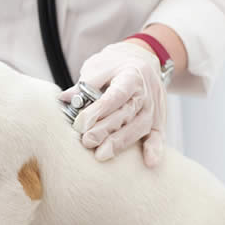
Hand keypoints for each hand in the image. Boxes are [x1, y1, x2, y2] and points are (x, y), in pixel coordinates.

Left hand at [60, 41, 166, 167]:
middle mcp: (146, 92)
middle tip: (87, 141)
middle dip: (105, 130)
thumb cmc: (114, 66)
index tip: (82, 122)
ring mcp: (153, 108)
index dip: (100, 109)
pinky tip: (150, 163)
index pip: (116, 95)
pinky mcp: (159, 121)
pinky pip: (159, 136)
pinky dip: (156, 150)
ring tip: (101, 155)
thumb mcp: (99, 67)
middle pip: (126, 114)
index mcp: (131, 75)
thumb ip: (85, 85)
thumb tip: (64, 98)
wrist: (141, 61)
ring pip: (139, 127)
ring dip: (121, 143)